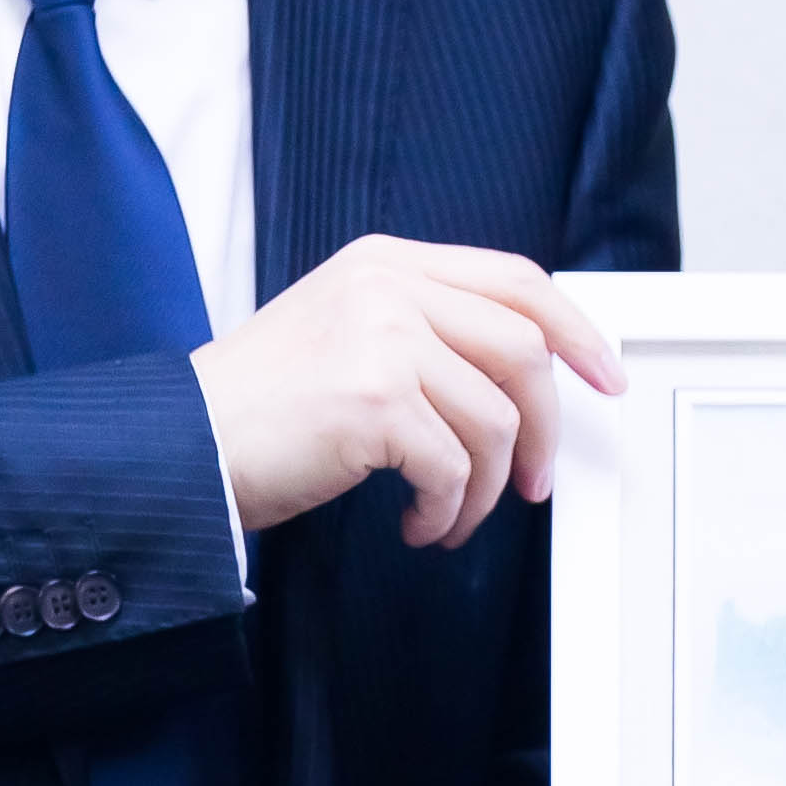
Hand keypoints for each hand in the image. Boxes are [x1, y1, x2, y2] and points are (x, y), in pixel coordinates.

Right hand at [189, 236, 622, 547]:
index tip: (604, 378)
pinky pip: (454, 466)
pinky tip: (416, 523)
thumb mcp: (347, 333)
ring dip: (483, 486)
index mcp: (386, 262)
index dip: (575, 330)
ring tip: (447, 514)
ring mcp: (381, 339)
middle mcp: (388, 288)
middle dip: (543, 427)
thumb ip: (426, 329)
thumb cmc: (262, 408)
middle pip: (525, 348)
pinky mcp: (373, 400)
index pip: (516, 279)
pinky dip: (447, 508)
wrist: (181, 447)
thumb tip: (523, 377)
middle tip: (532, 481)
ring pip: (495, 417)